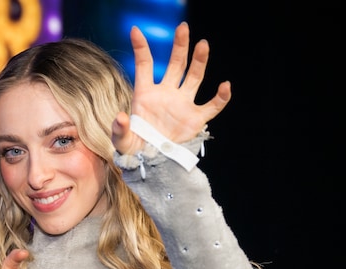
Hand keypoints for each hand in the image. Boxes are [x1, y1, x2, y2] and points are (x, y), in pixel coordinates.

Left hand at [112, 21, 231, 154]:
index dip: (141, 48)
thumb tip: (120, 117)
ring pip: (194, 77)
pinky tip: (226, 86)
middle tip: (183, 28)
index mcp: (145, 94)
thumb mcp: (121, 140)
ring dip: (199, 61)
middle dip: (180, 47)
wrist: (151, 163)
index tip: (135, 30)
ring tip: (203, 45)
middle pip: (176, 64)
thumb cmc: (134, 149)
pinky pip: (212, 106)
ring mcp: (182, 104)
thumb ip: (119, 129)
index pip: (145, 65)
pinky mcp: (195, 119)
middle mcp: (166, 94)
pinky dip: (221, 97)